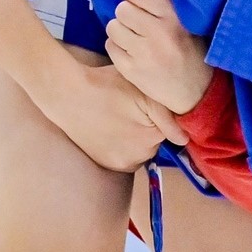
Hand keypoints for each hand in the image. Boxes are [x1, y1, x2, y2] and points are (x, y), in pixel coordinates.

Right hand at [39, 58, 182, 170]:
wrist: (67, 95)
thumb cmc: (107, 87)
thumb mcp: (143, 94)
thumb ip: (168, 118)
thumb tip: (185, 141)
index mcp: (151, 139)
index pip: (168, 129)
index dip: (157, 114)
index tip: (141, 104)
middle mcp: (139, 158)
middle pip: (154, 142)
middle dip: (148, 127)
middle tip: (129, 108)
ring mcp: (120, 164)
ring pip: (140, 149)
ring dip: (136, 137)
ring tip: (119, 117)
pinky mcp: (105, 164)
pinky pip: (124, 155)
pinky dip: (122, 145)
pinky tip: (111, 128)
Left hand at [104, 0, 213, 115]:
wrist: (196, 92)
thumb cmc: (191, 50)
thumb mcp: (185, 20)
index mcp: (172, 17)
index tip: (139, 0)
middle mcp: (158, 34)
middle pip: (122, 9)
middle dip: (127, 13)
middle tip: (138, 22)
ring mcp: (143, 54)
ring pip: (113, 27)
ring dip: (121, 30)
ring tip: (134, 36)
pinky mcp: (132, 71)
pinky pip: (111, 47)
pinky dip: (118, 46)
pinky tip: (132, 50)